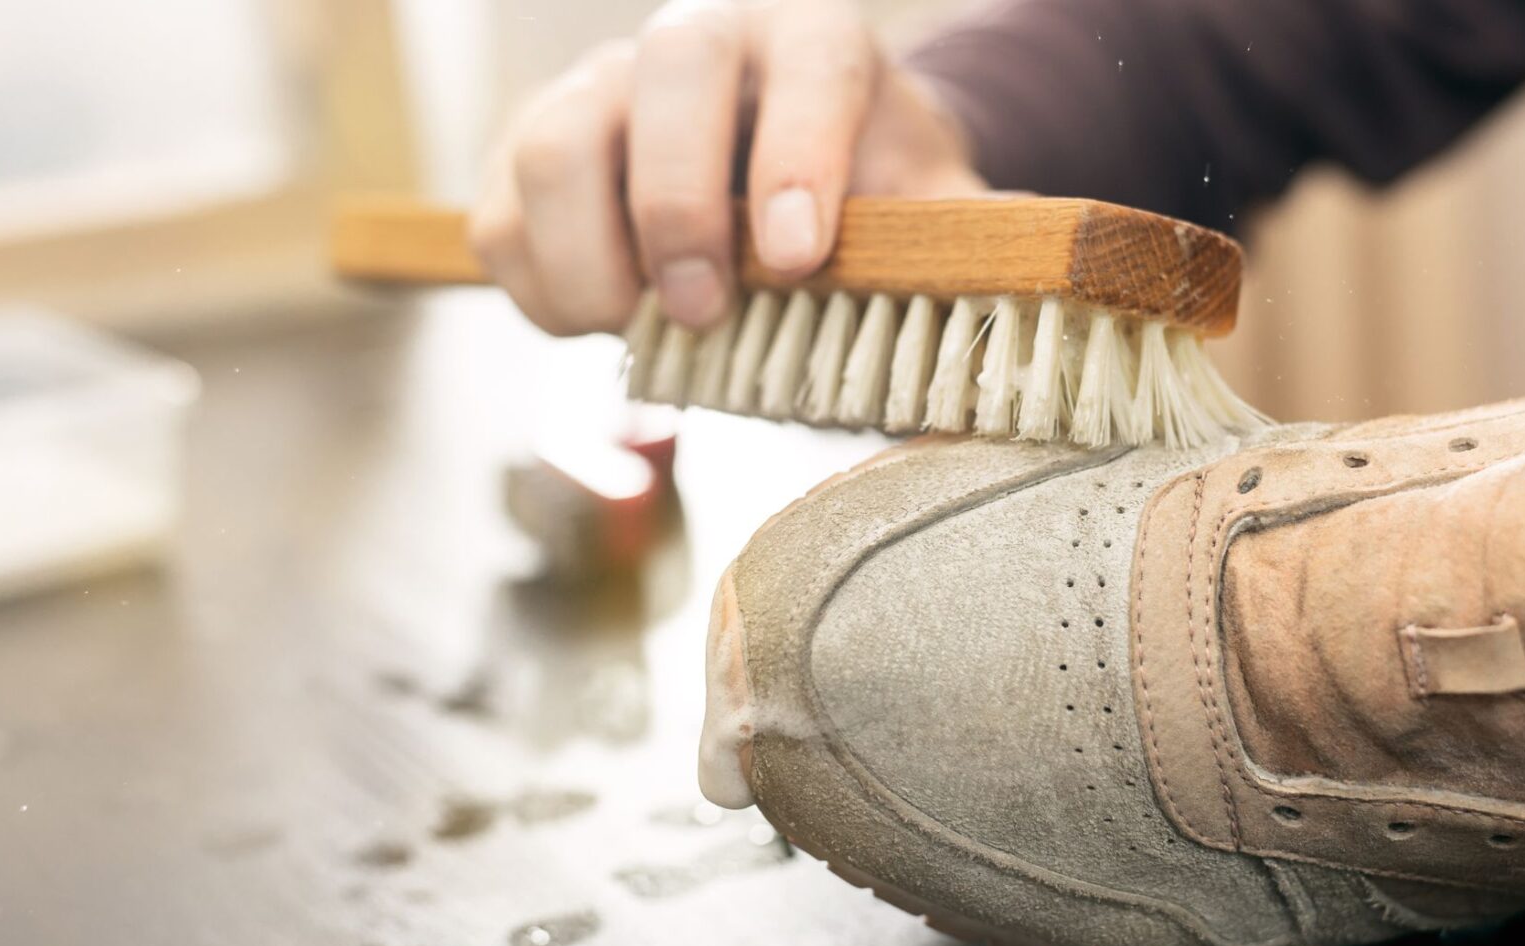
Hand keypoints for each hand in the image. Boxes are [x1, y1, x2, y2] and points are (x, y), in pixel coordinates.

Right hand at [470, 0, 986, 335]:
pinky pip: (499, 211)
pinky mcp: (528, 147)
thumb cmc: (865, 191)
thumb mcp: (930, 204)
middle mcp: (699, 39)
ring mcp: (599, 85)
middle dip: (678, 206)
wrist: (785, 172)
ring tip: (643, 331)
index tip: (798, 259)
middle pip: (664, 75)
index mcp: (813, 36)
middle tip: (708, 313)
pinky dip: (536, 287)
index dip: (798, 155)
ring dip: (589, 256)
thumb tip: (1025, 288)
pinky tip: (596, 326)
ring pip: (554, 141)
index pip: (808, 63)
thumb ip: (966, 238)